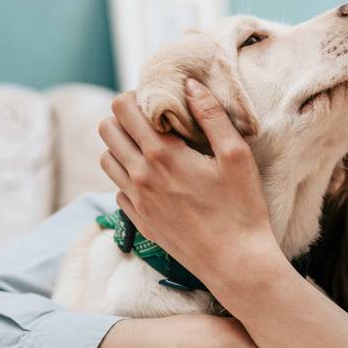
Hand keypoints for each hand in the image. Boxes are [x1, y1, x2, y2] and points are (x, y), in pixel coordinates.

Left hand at [98, 80, 279, 296]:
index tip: (161, 102)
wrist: (235, 262)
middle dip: (125, 117)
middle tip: (154, 121)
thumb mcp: (237, 156)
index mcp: (163, 153)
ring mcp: (136, 200)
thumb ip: (212, 115)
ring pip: (106, 159)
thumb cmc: (242, 208)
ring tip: (151, 147)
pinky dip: (128, 177)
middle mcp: (141, 175)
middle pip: (106, 128)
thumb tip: (190, 85)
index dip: (138, 96)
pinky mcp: (139, 220)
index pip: (124, 108)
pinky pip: (117, 189)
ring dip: (122, 146)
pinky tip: (155, 179)